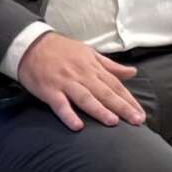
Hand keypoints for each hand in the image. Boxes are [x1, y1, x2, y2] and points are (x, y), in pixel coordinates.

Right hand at [16, 31, 145, 130]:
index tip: (141, 113)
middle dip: (122, 107)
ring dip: (99, 110)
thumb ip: (110, 65)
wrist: (31, 45)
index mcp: (92, 67)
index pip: (115, 85)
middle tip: (136, 121)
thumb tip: (132, 72)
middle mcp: (82, 75)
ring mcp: (65, 83)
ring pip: (85, 98)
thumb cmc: (60, 50)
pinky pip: (60, 104)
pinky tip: (78, 126)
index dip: (129, 99)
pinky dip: (68, 115)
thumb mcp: (88, 52)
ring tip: (113, 122)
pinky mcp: (49, 90)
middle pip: (105, 92)